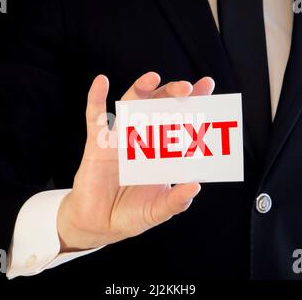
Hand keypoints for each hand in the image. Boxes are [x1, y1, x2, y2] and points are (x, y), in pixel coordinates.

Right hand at [57, 72, 214, 250]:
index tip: (206, 86)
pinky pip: (95, 117)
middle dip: (173, 93)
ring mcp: (120, 139)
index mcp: (162, 152)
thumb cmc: (130, 215)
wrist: (98, 224)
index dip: (193, 103)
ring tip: (153, 78)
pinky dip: (96, 99)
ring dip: (141, 89)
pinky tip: (101, 83)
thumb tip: (196, 186)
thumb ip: (176, 201)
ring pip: (131, 105)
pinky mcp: (97, 144)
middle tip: (187, 88)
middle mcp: (143, 139)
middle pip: (159, 107)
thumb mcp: (157, 211)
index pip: (180, 121)